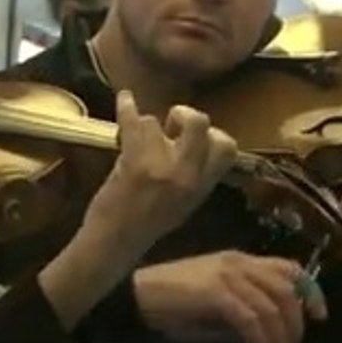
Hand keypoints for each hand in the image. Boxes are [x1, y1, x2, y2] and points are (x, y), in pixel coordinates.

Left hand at [38, 91, 237, 327]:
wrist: (114, 244)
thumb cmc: (144, 226)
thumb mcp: (183, 204)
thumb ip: (192, 176)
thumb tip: (193, 144)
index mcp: (201, 187)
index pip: (227, 147)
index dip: (213, 134)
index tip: (193, 140)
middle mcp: (187, 175)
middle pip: (201, 123)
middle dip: (186, 116)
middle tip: (171, 127)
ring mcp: (161, 167)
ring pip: (156, 122)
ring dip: (143, 127)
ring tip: (134, 141)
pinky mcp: (134, 162)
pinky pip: (133, 122)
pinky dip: (126, 106)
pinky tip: (125, 98)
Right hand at [133, 251, 327, 342]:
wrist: (135, 296)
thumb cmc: (170, 302)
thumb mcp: (212, 302)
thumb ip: (241, 309)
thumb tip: (269, 335)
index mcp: (239, 260)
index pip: (289, 268)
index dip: (311, 291)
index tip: (319, 317)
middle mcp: (238, 263)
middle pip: (287, 291)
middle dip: (296, 326)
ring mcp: (227, 276)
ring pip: (272, 307)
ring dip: (280, 340)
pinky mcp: (216, 293)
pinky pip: (251, 320)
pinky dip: (260, 342)